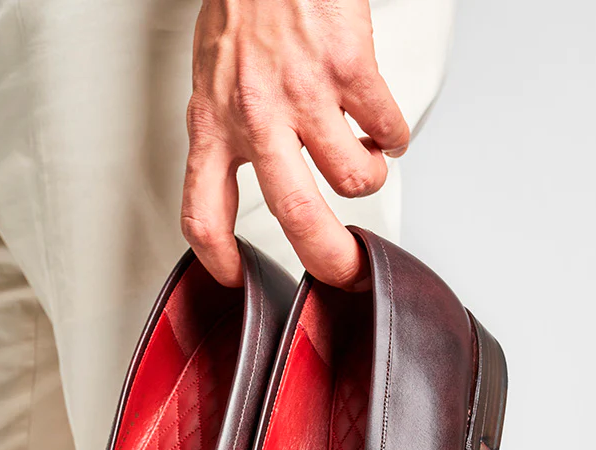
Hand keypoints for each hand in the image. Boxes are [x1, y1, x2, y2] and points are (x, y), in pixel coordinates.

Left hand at [182, 0, 409, 287]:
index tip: (236, 277)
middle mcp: (256, 117)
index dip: (218, 258)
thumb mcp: (212, 80)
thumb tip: (251, 174)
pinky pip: (386, 129)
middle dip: (329, 257)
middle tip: (346, 269)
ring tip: (364, 160)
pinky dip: (392, 136)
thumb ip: (227, 131)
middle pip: (295, 213)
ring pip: (353, 178)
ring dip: (368, 179)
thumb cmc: (243, 8)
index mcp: (214, 124)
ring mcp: (304, 94)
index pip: (202, 211)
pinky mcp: (349, 69)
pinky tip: (382, 126)